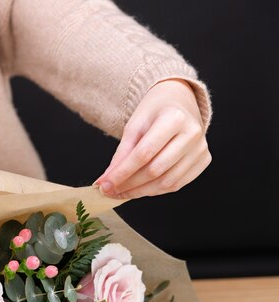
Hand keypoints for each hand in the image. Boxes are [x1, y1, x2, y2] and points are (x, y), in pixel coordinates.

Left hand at [95, 79, 210, 198]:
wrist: (179, 102)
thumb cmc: (155, 112)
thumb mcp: (134, 125)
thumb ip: (122, 153)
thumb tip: (108, 180)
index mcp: (174, 118)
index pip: (144, 153)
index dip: (122, 172)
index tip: (104, 184)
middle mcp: (192, 134)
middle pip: (155, 170)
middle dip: (129, 185)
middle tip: (110, 191)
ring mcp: (201, 149)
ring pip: (167, 182)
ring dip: (140, 192)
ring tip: (121, 192)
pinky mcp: (204, 160)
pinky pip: (177, 184)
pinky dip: (155, 191)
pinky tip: (140, 189)